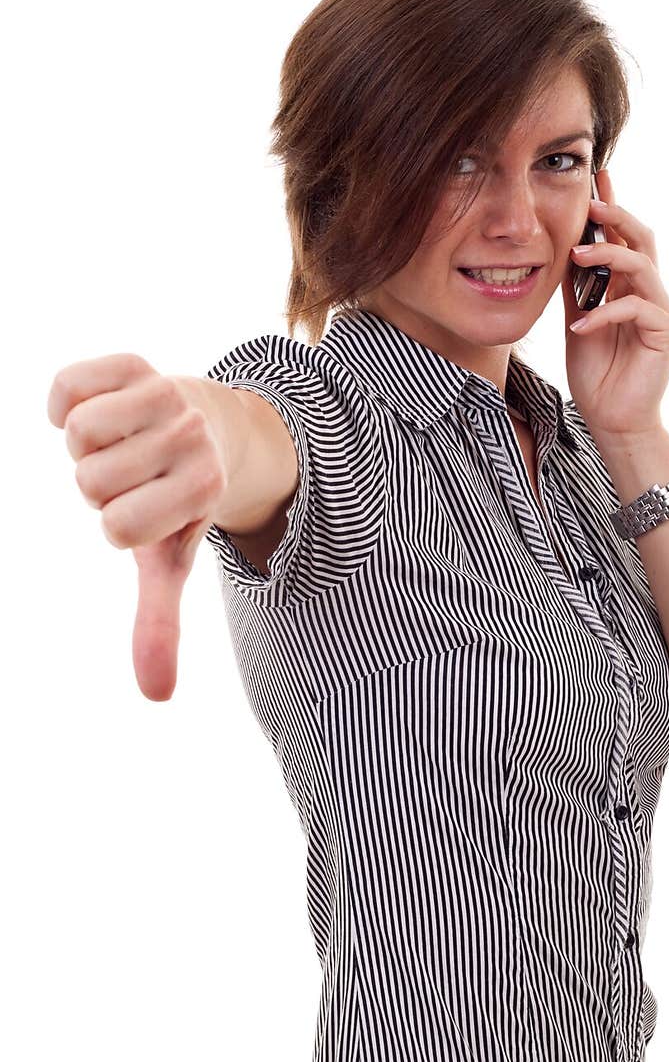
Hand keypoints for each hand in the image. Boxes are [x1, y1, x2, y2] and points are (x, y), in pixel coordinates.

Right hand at [47, 356, 227, 701]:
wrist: (209, 427)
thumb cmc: (175, 503)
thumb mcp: (169, 562)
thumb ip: (159, 622)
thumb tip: (157, 697)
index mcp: (202, 491)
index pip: (117, 528)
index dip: (117, 526)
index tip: (144, 511)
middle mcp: (192, 440)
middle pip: (91, 482)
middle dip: (99, 485)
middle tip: (132, 474)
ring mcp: (167, 396)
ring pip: (78, 435)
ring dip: (84, 447)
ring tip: (119, 445)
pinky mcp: (136, 364)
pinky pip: (69, 386)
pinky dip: (66, 401)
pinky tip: (92, 408)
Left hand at [562, 168, 668, 438]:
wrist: (613, 420)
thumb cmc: (597, 374)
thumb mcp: (578, 320)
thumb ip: (576, 288)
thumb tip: (562, 249)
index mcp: (631, 287)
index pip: (624, 238)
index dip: (612, 207)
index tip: (597, 176)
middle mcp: (652, 293)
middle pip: (643, 239)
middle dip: (617, 216)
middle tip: (591, 202)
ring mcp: (664, 312)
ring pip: (643, 266)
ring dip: (608, 256)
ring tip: (575, 255)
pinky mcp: (668, 334)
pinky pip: (637, 309)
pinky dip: (605, 313)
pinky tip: (581, 326)